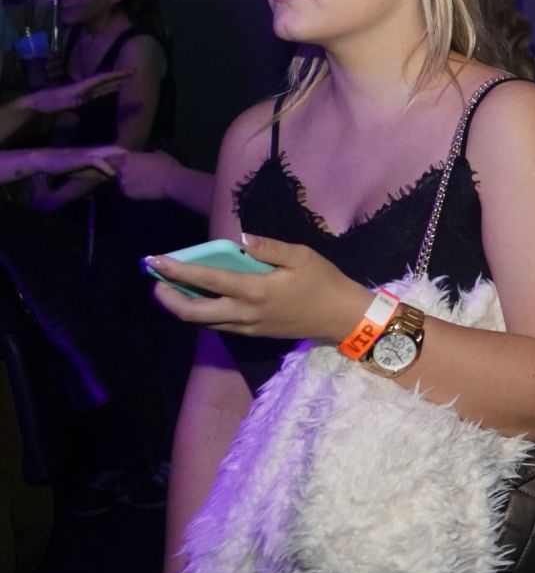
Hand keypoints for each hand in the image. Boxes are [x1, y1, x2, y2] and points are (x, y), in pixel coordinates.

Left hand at [20, 69, 128, 114]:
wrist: (39, 103)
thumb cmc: (48, 102)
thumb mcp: (59, 103)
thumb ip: (71, 102)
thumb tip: (82, 101)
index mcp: (82, 86)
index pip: (102, 79)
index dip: (115, 75)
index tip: (127, 72)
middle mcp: (86, 86)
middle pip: (106, 80)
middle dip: (119, 76)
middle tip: (134, 72)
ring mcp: (85, 91)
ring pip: (104, 85)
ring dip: (116, 81)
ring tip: (129, 78)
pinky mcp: (84, 97)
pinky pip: (100, 91)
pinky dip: (110, 88)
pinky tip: (115, 88)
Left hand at [90, 147, 179, 199]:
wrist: (171, 181)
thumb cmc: (165, 164)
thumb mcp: (156, 154)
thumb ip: (144, 156)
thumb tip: (144, 159)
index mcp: (126, 159)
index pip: (111, 159)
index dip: (115, 161)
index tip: (119, 162)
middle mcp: (121, 171)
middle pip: (117, 171)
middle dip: (123, 172)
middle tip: (134, 173)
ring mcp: (123, 184)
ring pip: (122, 182)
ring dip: (128, 181)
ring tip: (140, 182)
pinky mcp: (129, 194)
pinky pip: (127, 191)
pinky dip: (133, 190)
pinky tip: (143, 189)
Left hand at [146, 233, 364, 341]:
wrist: (342, 317)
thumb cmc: (324, 282)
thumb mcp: (302, 256)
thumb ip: (270, 248)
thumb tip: (241, 239)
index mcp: (254, 291)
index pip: (207, 280)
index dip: (177, 270)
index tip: (155, 260)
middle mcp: (244, 313)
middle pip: (192, 313)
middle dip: (168, 298)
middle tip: (157, 282)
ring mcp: (247, 327)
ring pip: (202, 322)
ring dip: (182, 307)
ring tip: (172, 290)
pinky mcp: (253, 333)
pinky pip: (218, 325)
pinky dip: (202, 313)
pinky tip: (202, 299)